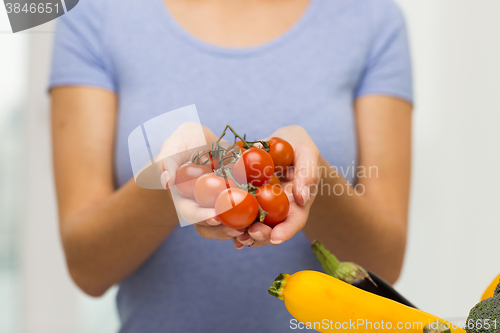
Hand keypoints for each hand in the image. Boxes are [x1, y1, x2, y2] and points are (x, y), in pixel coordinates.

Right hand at [157, 122, 244, 240]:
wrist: (206, 139)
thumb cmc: (185, 142)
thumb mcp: (174, 147)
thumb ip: (166, 162)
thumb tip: (166, 183)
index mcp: (185, 199)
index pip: (191, 213)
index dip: (202, 217)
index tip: (215, 216)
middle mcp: (203, 206)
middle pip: (211, 225)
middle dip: (224, 229)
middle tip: (237, 229)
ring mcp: (220, 205)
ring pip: (228, 223)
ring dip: (240, 229)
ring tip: (252, 228)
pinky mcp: (237, 199)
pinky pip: (245, 211)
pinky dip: (254, 215)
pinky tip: (264, 216)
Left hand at [233, 125, 320, 248]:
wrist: (283, 142)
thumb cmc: (300, 147)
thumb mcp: (308, 154)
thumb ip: (307, 173)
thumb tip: (302, 198)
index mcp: (297, 203)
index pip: (295, 221)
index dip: (286, 231)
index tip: (276, 238)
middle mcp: (278, 209)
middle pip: (272, 228)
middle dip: (261, 236)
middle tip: (250, 234)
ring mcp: (261, 205)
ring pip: (253, 224)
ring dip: (243, 233)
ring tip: (235, 236)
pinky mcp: (245, 196)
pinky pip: (237, 209)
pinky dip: (229, 219)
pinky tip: (218, 224)